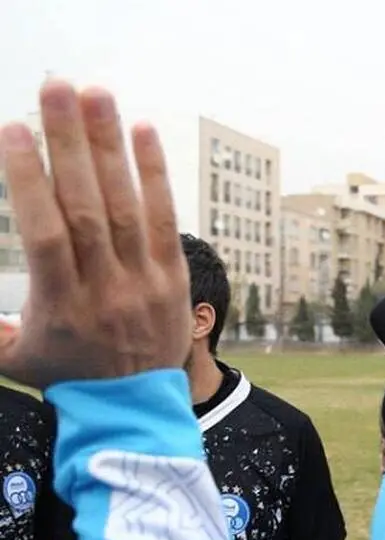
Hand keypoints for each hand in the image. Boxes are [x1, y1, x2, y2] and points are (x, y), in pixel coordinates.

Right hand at [0, 80, 189, 388]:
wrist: (137, 413)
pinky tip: (143, 130)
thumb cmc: (68, 375)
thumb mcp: (16, 356)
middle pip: (88, 207)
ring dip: (110, 145)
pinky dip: (155, 174)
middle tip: (56, 87)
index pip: (47, 233)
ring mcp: (145, 282)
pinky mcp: (175, 277)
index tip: (15, 129)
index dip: (32, 180)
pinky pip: (167, 220)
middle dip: (71, 144)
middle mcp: (106, 289)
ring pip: (128, 206)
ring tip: (95, 94)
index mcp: (61, 305)